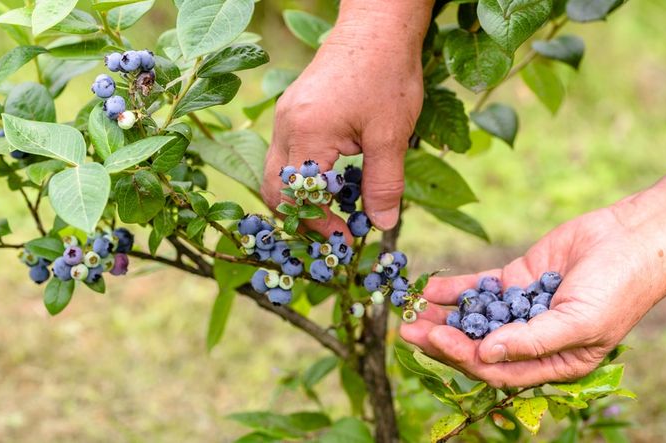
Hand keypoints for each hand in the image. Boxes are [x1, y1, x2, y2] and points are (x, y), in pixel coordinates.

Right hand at [261, 4, 431, 236]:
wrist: (376, 27)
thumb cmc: (386, 75)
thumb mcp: (390, 135)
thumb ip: (383, 184)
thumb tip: (381, 225)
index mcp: (305, 134)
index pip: (296, 196)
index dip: (318, 224)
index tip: (345, 238)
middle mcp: (285, 126)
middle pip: (275, 188)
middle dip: (302, 216)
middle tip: (334, 230)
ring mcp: (285, 117)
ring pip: (278, 172)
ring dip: (303, 195)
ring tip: (337, 207)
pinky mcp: (293, 111)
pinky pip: (287, 153)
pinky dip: (305, 175)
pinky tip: (334, 179)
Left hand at [401, 202, 665, 387]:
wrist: (633, 239)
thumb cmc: (618, 288)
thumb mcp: (580, 323)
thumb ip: (532, 341)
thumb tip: (484, 355)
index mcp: (551, 363)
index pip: (497, 370)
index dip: (463, 358)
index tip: (435, 340)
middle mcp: (531, 340)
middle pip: (477, 346)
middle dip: (442, 340)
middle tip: (407, 330)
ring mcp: (520, 308)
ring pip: (473, 318)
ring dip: (442, 316)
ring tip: (409, 310)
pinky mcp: (516, 280)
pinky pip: (480, 288)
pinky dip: (456, 289)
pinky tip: (431, 288)